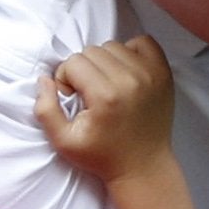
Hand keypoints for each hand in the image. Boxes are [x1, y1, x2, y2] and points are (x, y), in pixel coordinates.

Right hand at [33, 35, 176, 184]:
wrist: (143, 166)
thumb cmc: (102, 156)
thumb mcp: (63, 142)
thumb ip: (45, 110)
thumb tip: (44, 79)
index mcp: (105, 95)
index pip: (73, 63)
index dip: (66, 80)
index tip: (75, 100)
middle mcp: (130, 80)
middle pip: (92, 51)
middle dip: (84, 70)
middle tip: (90, 94)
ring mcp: (150, 74)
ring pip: (114, 45)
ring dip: (105, 62)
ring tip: (107, 84)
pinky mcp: (164, 73)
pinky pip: (143, 42)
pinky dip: (131, 52)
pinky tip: (126, 73)